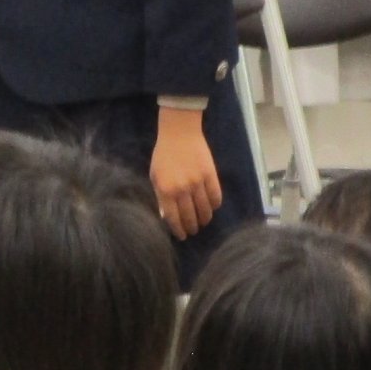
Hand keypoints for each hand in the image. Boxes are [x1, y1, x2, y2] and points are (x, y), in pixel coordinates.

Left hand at [151, 109, 221, 239]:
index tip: (182, 236)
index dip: (178, 230)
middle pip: (190, 216)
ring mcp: (198, 183)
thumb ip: (160, 196)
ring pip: (204, 209)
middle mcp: (182, 189)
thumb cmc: (164, 155)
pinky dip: (215, 206)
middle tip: (193, 231)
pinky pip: (215, 197)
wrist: (180, 133)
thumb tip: (166, 216)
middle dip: (192, 227)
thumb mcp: (155, 176)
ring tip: (203, 222)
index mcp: (166, 190)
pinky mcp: (211, 175)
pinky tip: (212, 208)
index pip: (173, 218)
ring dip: (204, 219)